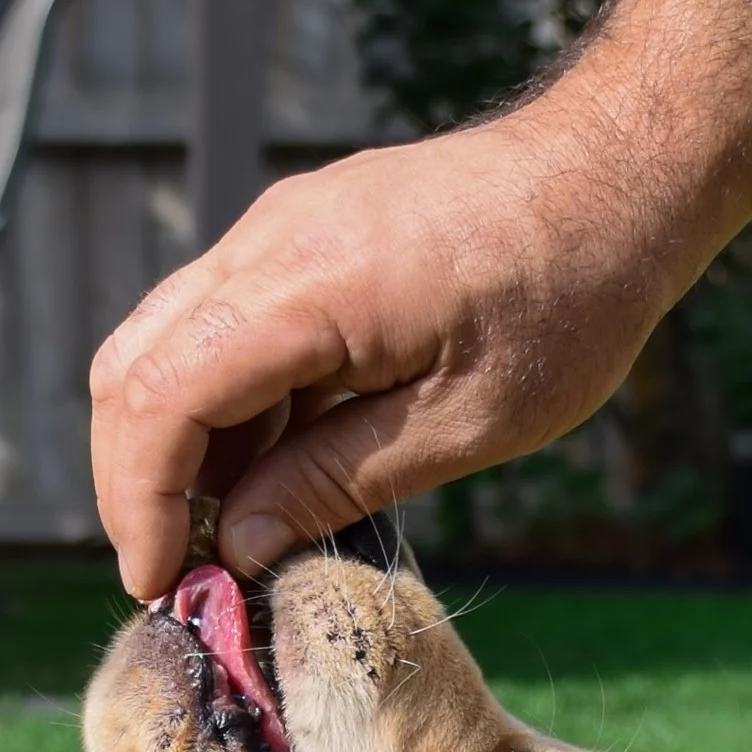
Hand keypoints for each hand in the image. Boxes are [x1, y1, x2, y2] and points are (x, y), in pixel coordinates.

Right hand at [89, 83, 683, 600]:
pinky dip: (218, 403)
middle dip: (136, 480)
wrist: (618, 169)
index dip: (140, 501)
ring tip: (228, 533)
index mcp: (307, 285)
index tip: (162, 581)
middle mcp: (269, 241)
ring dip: (175, 444)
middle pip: (133, 367)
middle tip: (179, 570)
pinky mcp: (299, 234)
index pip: (160, 398)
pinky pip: (217, 322)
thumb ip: (335, 481)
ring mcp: (278, 228)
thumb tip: (235, 544)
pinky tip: (269, 468)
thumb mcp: (465, 422)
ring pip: (164, 343)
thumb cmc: (570, 296)